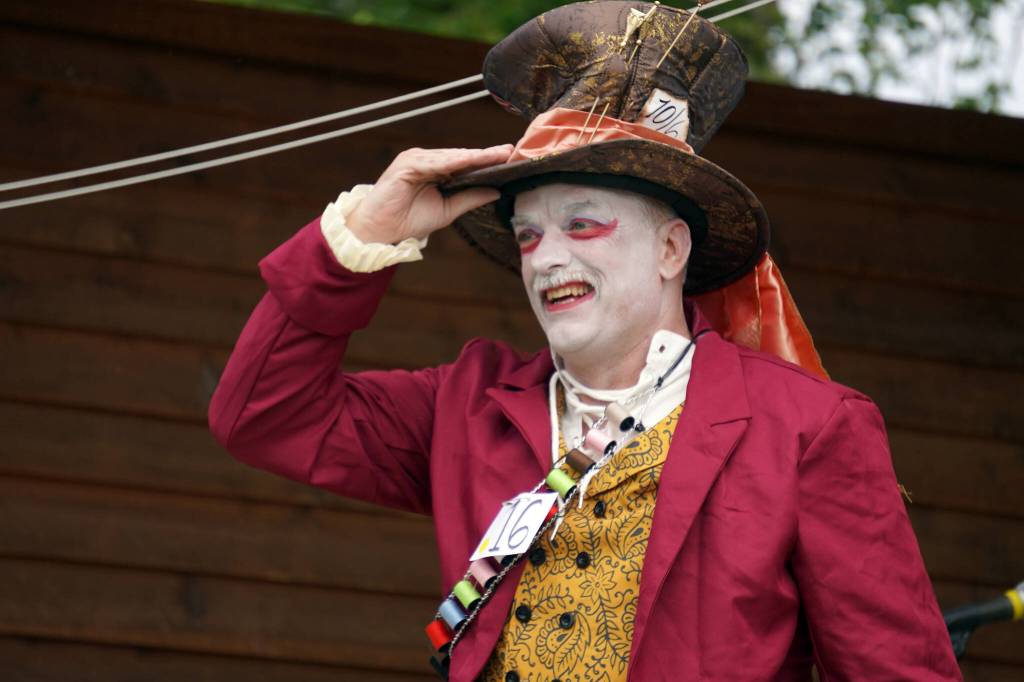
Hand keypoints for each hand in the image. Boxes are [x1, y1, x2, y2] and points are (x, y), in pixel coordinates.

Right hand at [345, 144, 514, 243]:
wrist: (380, 230)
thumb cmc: (408, 220)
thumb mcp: (448, 210)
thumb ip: (469, 198)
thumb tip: (496, 191)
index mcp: (436, 169)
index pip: (465, 163)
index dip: (486, 160)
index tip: (509, 156)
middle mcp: (427, 160)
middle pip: (461, 156)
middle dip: (485, 155)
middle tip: (509, 151)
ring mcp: (415, 159)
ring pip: (450, 157)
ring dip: (473, 156)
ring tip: (495, 154)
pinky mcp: (406, 165)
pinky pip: (433, 163)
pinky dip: (451, 162)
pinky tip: (469, 161)